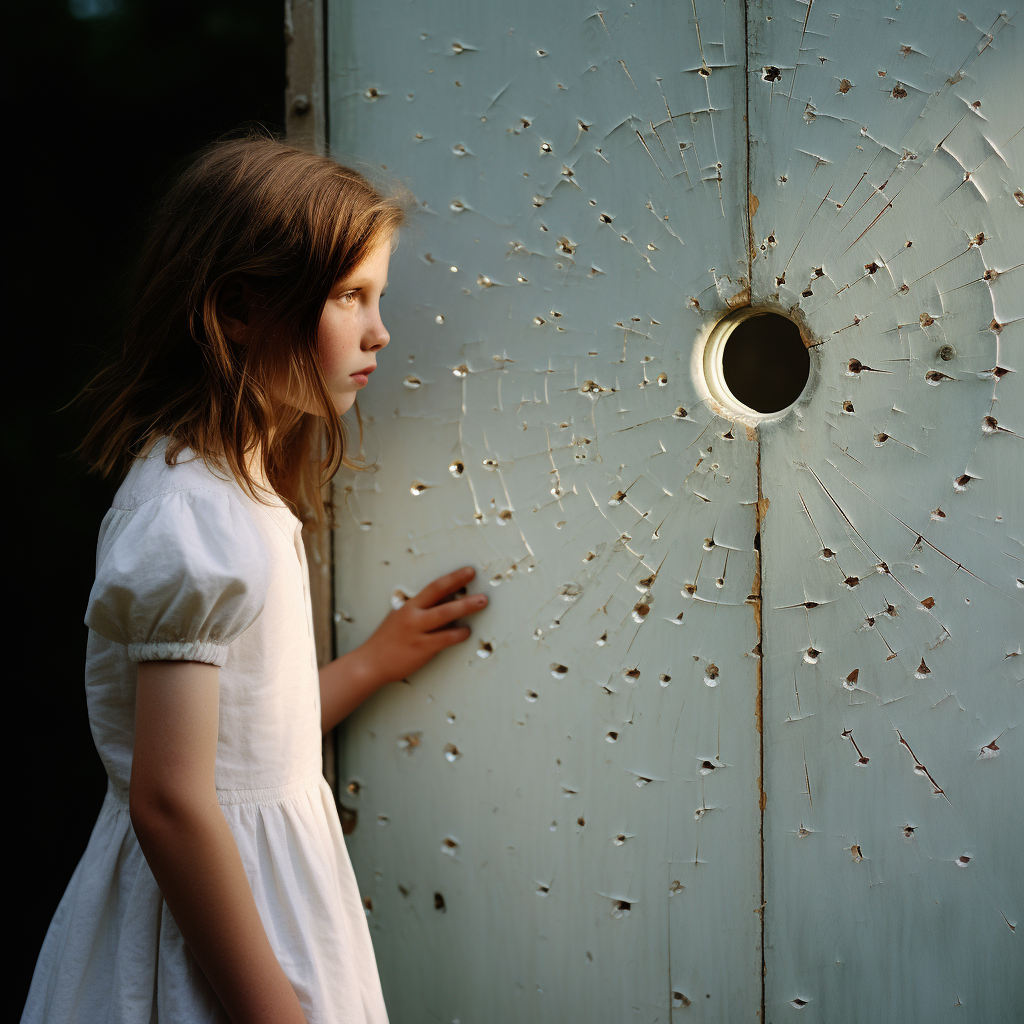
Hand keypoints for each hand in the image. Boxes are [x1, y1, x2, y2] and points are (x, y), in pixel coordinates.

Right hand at [358, 566, 487, 686]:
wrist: (371, 662)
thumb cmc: (388, 640)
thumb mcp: (401, 617)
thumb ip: (422, 610)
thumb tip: (447, 601)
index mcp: (409, 606)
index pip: (434, 587)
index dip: (453, 578)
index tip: (468, 572)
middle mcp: (413, 616)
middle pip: (441, 596)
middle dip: (461, 586)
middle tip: (480, 583)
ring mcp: (417, 632)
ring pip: (445, 615)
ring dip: (466, 607)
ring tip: (481, 603)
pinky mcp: (421, 648)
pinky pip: (444, 638)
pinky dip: (458, 634)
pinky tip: (466, 632)